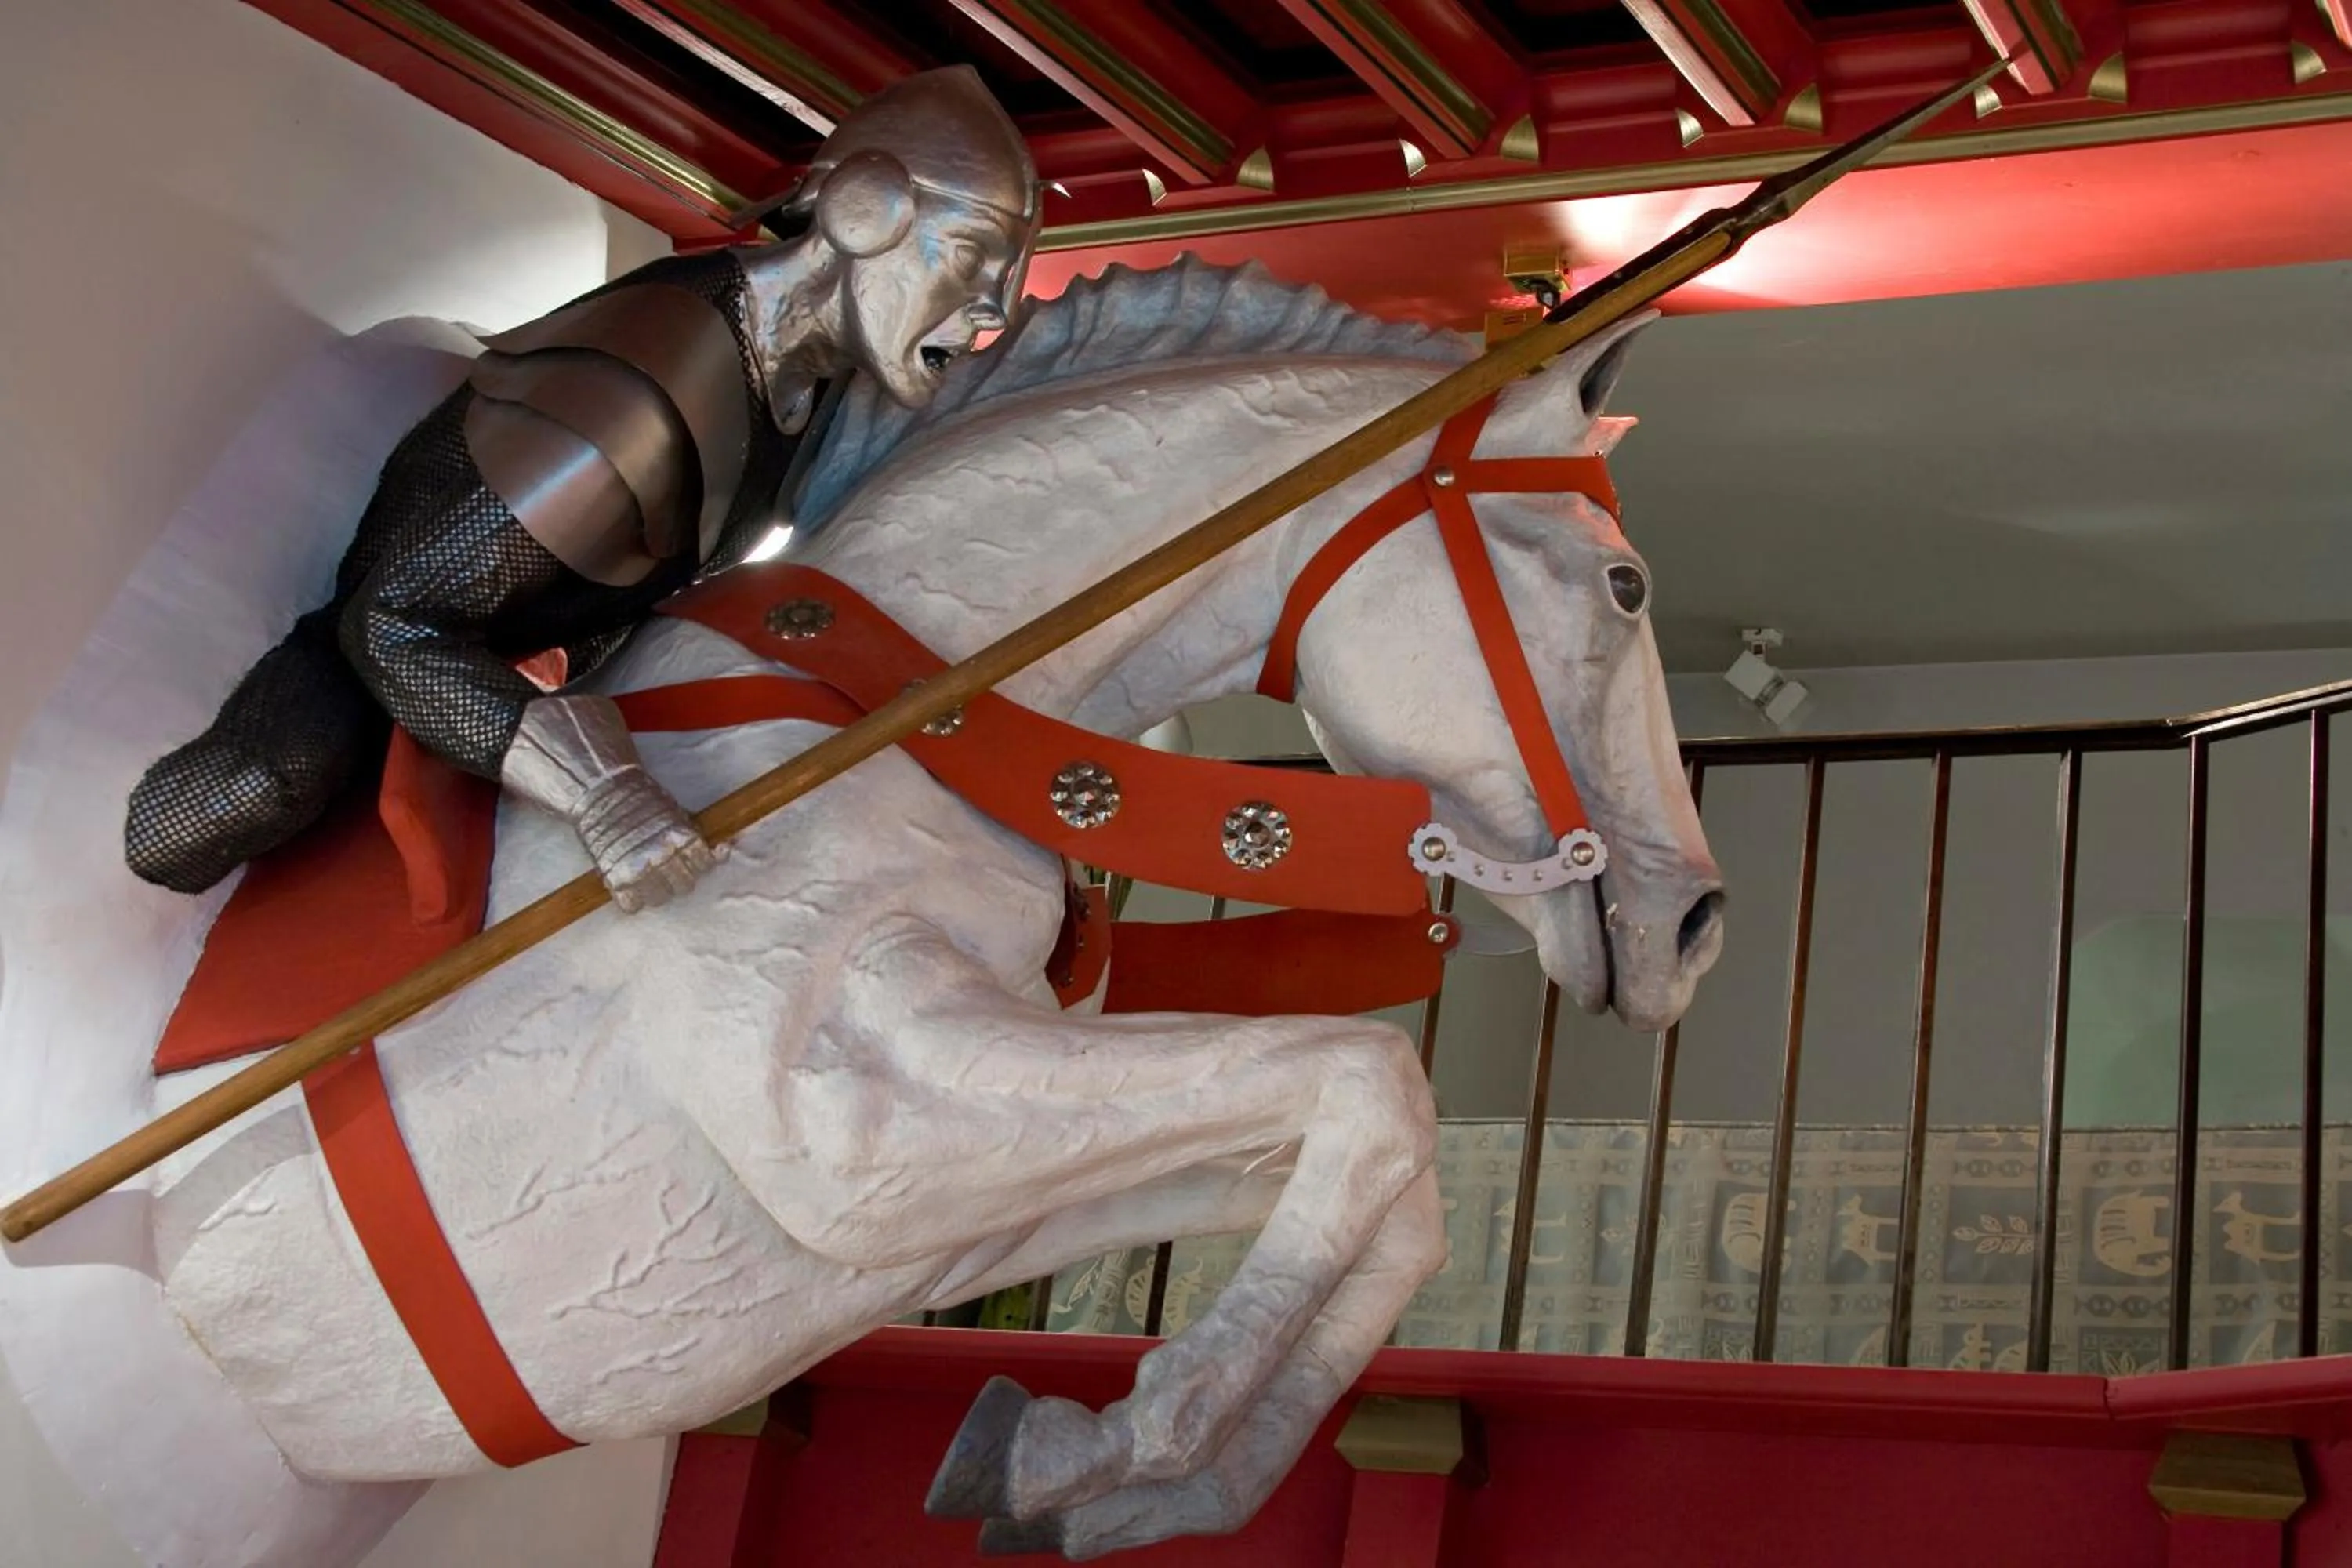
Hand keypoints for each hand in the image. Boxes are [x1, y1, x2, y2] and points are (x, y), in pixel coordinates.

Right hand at [499, 692, 725, 913]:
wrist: (599, 791)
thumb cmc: (642, 799)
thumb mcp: (677, 811)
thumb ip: (699, 834)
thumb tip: (726, 850)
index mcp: (682, 837)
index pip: (704, 866)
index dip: (696, 863)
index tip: (686, 858)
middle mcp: (665, 856)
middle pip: (684, 887)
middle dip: (677, 877)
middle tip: (663, 866)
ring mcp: (640, 870)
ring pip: (661, 899)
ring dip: (655, 890)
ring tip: (645, 874)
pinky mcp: (616, 879)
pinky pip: (632, 906)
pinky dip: (632, 900)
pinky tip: (629, 886)